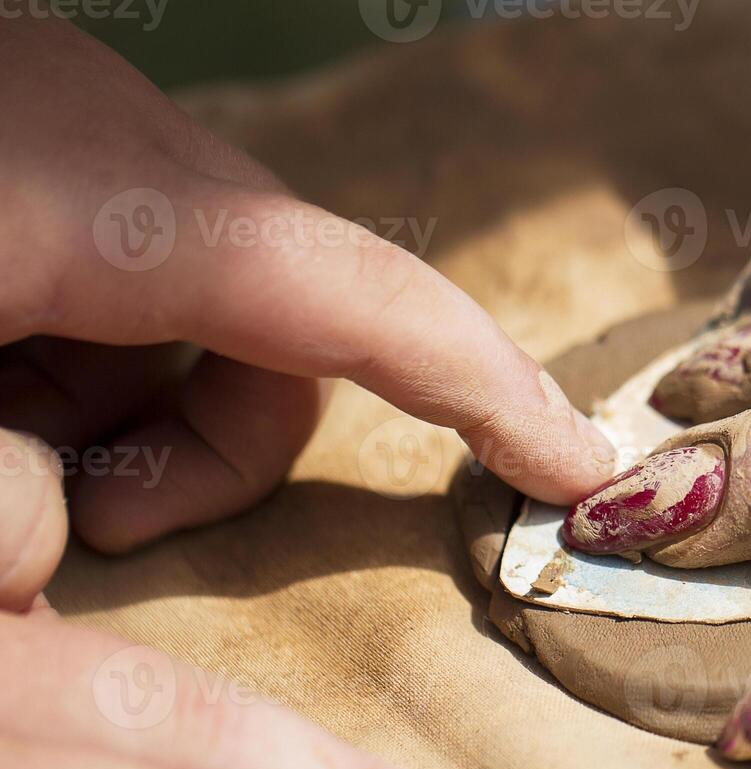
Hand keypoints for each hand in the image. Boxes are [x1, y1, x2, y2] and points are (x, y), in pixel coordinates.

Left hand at [0, 15, 615, 611]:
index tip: (579, 465)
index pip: (370, 303)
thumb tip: (64, 541)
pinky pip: (129, 268)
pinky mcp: (49, 138)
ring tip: (6, 449)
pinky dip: (84, 359)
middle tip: (102, 522)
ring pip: (207, 305)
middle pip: (292, 327)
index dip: (491, 393)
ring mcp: (90, 132)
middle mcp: (133, 146)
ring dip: (133, 412)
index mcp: (116, 204)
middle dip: (224, 450)